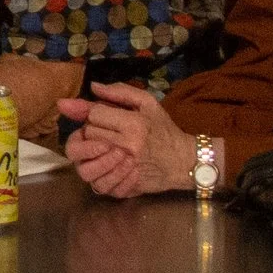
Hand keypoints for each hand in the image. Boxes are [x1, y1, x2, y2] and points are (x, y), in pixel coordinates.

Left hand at [59, 82, 199, 196]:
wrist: (183, 162)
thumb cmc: (164, 129)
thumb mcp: (147, 102)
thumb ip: (119, 91)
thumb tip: (93, 86)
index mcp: (133, 124)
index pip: (94, 114)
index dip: (95, 112)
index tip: (104, 114)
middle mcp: (128, 146)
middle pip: (89, 134)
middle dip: (92, 129)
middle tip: (105, 129)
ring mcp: (126, 169)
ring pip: (90, 157)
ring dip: (93, 150)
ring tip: (104, 145)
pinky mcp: (126, 186)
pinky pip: (99, 179)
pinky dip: (99, 171)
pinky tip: (107, 164)